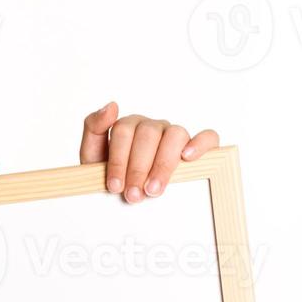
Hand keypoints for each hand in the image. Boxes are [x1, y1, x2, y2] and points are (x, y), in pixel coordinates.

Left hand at [79, 102, 219, 202]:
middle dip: (137, 168)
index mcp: (128, 126)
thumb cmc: (112, 176)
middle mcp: (152, 127)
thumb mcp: (92, 155)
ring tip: (153, 189)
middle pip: (148, 135)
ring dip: (163, 164)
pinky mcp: (196, 146)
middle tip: (132, 195)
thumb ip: (94, 128)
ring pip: (175, 134)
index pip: (123, 131)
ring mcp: (175, 135)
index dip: (118, 161)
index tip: (115, 186)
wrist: (127, 195)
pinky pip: (208, 137)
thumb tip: (111, 106)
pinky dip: (200, 144)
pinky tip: (188, 158)